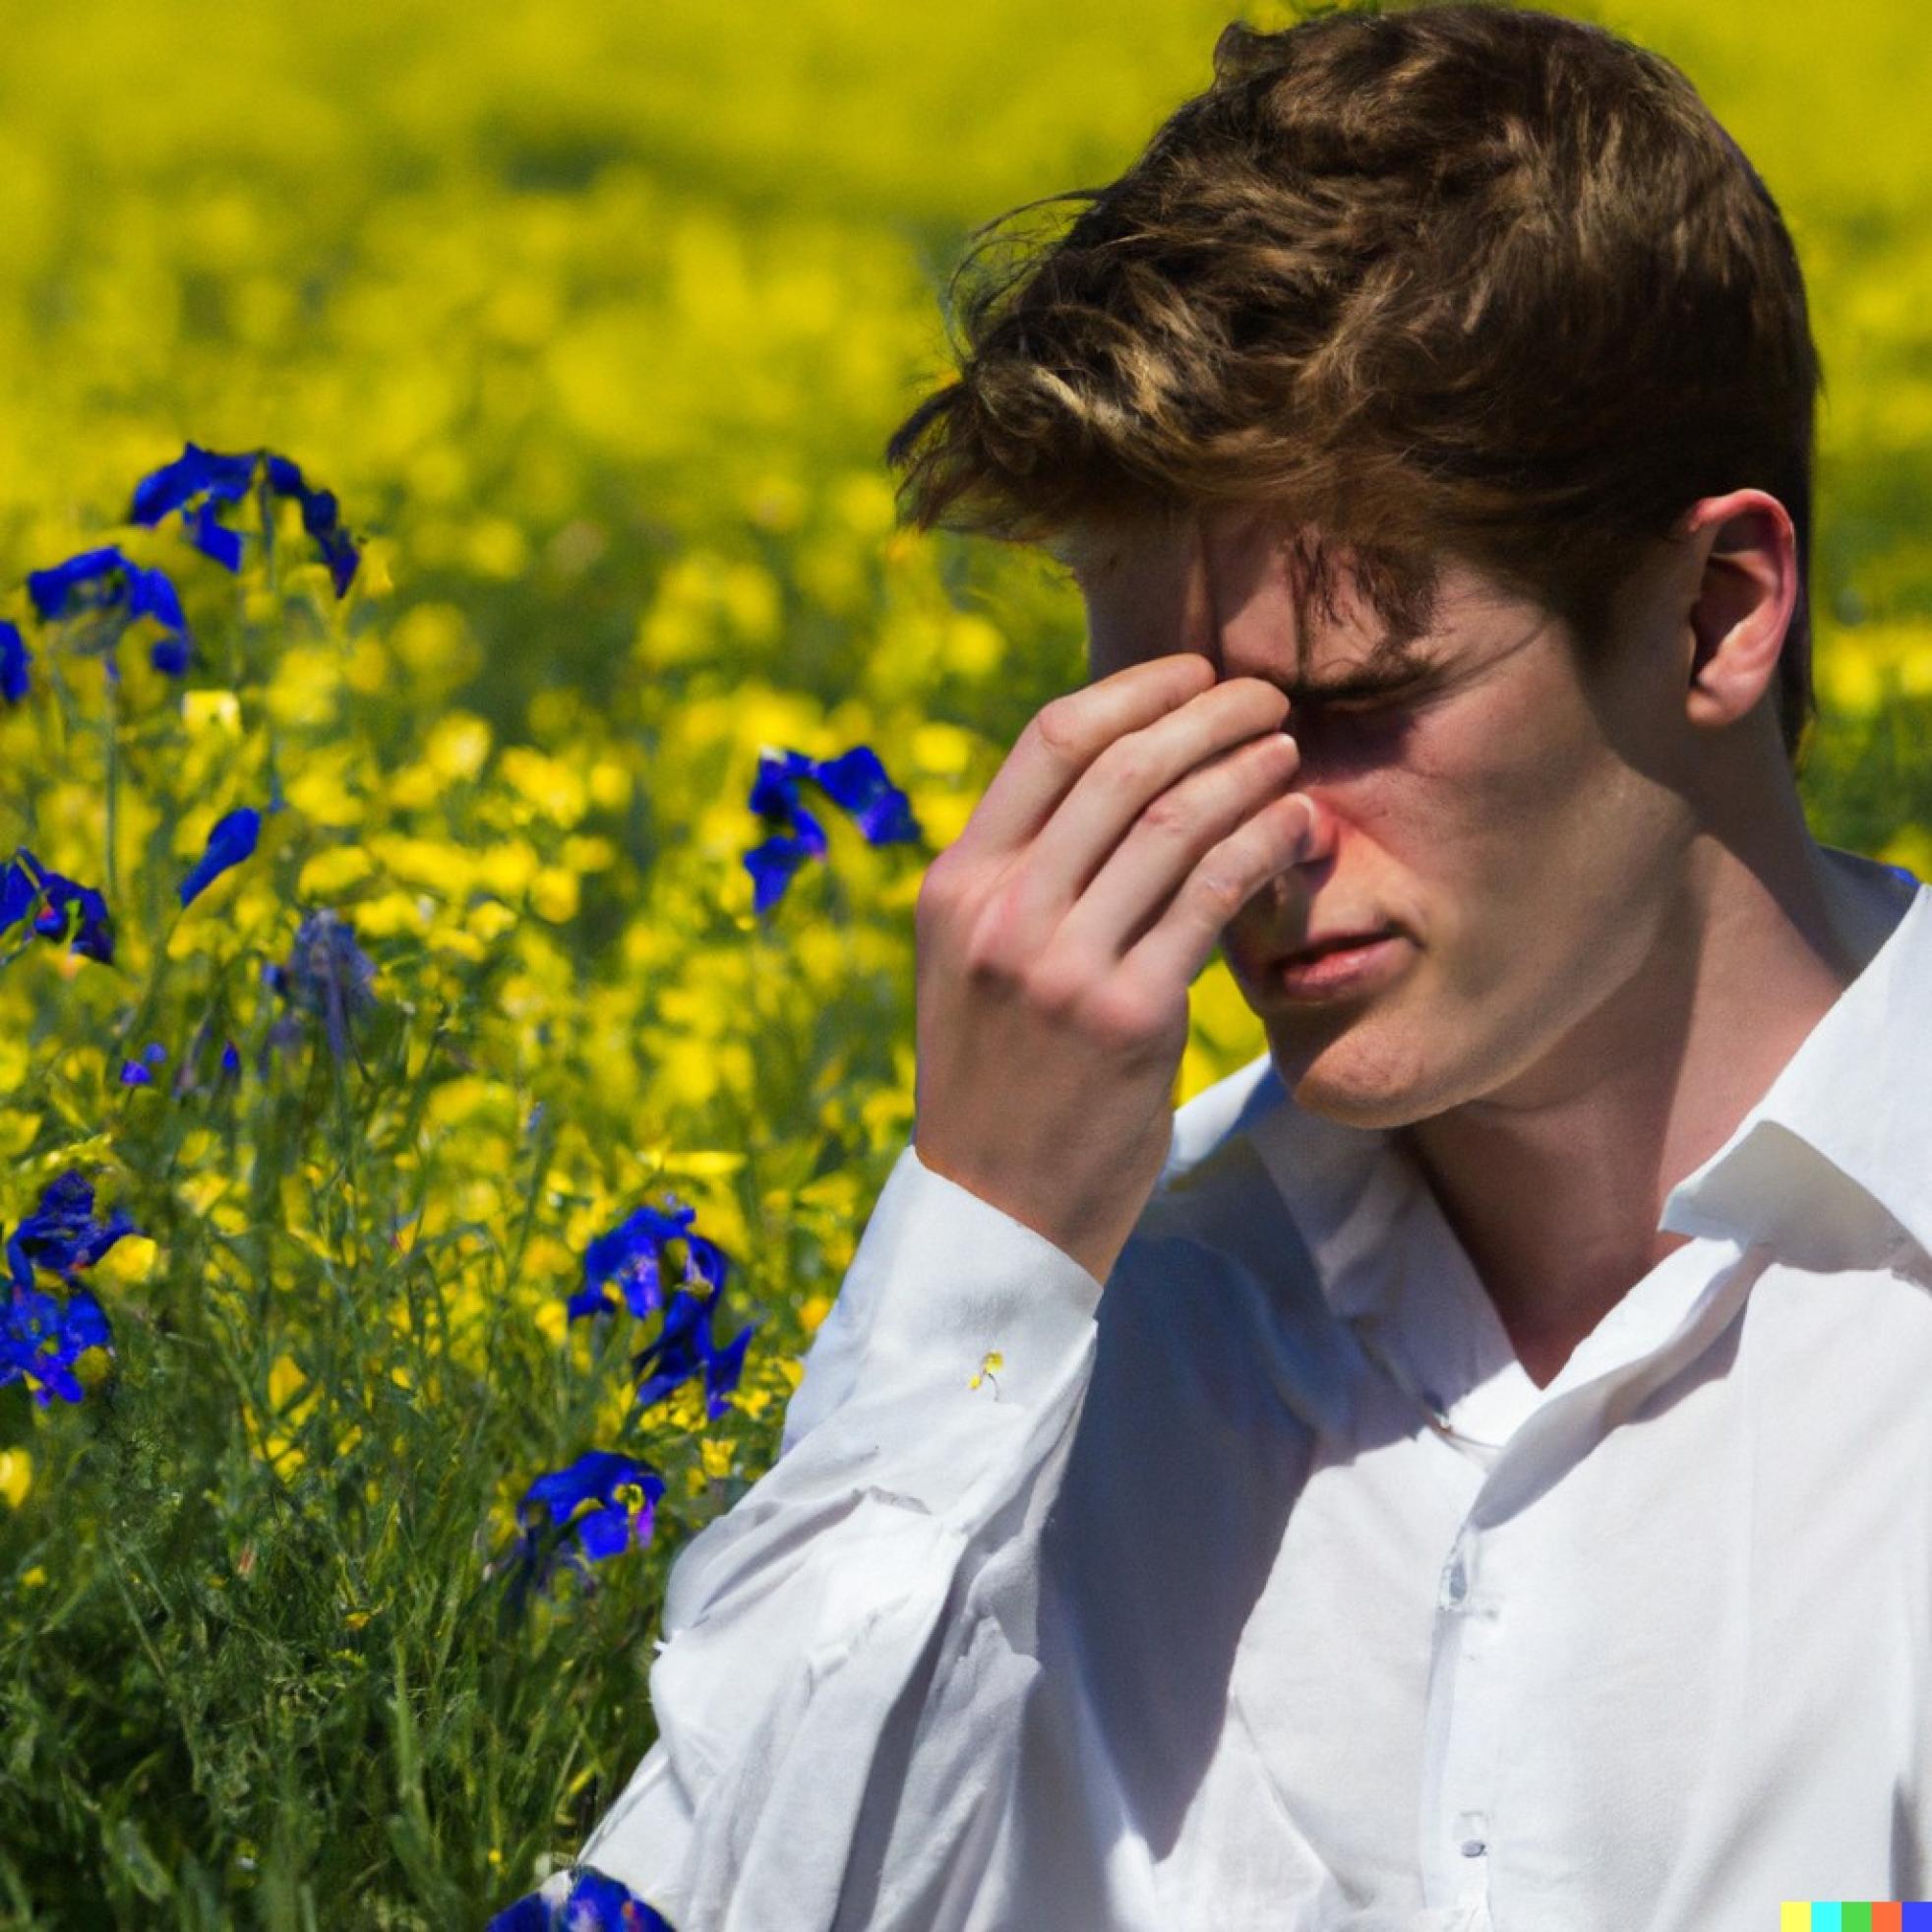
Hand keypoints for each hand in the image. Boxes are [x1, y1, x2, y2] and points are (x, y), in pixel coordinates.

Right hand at [911, 649, 1320, 1284]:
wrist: (997, 1211)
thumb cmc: (1001, 1079)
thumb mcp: (975, 966)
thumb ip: (1024, 879)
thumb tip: (1122, 781)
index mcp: (955, 888)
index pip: (1047, 743)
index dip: (1133, 692)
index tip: (1193, 675)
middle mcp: (1000, 914)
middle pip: (1119, 767)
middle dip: (1206, 715)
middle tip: (1265, 698)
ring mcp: (1060, 966)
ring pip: (1172, 822)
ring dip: (1245, 770)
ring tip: (1289, 750)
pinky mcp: (1127, 1018)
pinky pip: (1211, 897)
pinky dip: (1262, 845)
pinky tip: (1296, 827)